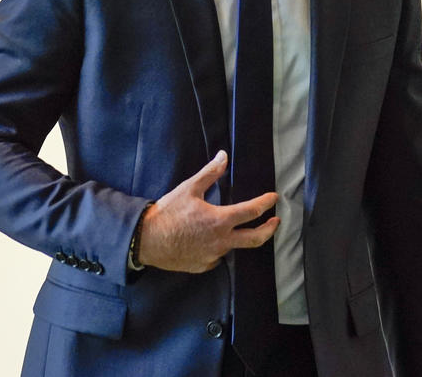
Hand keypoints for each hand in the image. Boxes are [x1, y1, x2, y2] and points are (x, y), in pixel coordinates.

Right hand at [137, 150, 278, 272]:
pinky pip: (217, 258)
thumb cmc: (167, 213)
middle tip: (275, 222)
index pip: (252, 211)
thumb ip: (210, 173)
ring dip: (239, 237)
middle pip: (255, 239)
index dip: (266, 203)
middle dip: (269, 230)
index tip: (274, 199)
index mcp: (220, 220)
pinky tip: (214, 242)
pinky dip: (219, 249)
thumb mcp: (189, 188)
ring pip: (233, 247)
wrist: (145, 240)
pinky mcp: (202, 266)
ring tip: (238, 229)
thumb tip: (224, 155)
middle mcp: (221, 241)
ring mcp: (213, 256)